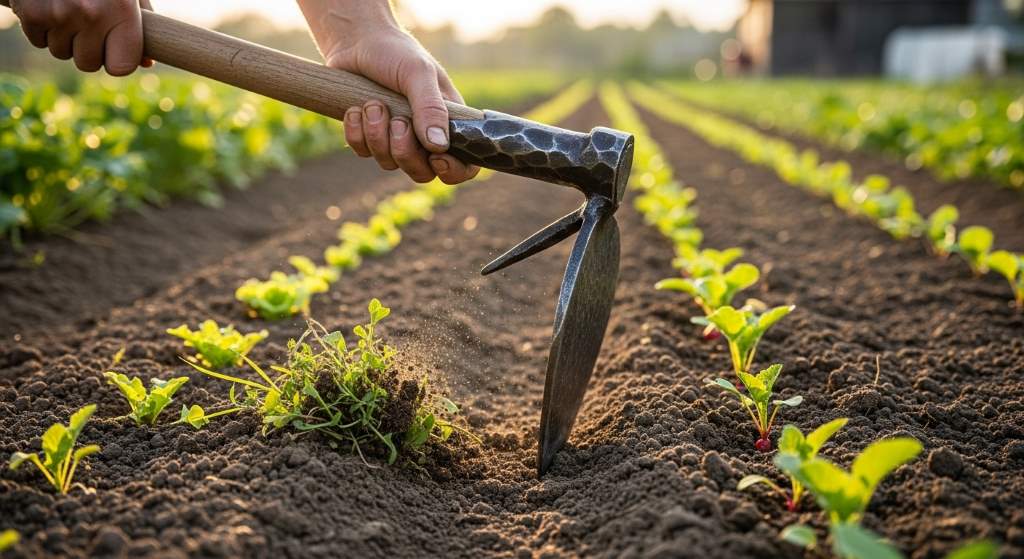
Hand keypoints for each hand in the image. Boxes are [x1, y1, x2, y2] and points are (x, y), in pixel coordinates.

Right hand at [10, 0, 153, 74]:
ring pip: (61, 53)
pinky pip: (38, 41)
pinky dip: (41, 28)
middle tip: (87, 24)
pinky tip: (49, 5)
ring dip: (63, 37)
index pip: (121, 67)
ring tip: (68, 9)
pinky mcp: (30, 12)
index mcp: (122, 10)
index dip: (116, 60)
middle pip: (88, 64)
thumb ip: (140, 24)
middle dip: (87, 49)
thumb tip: (146, 62)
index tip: (113, 47)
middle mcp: (91, 15)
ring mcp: (58, 14)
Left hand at [298, 1, 478, 184]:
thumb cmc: (395, 52)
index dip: (453, 171)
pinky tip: (356, 109)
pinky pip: (363, 152)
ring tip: (373, 104)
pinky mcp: (367, 136)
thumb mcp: (418, 74)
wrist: (355, 40)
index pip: (464, 164)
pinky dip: (356, 133)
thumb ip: (431, 109)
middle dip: (405, 152)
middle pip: (422, 172)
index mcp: (448, 122)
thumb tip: (439, 147)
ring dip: (377, 135)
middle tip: (397, 122)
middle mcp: (423, 135)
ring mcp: (394, 138)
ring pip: (389, 164)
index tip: (436, 158)